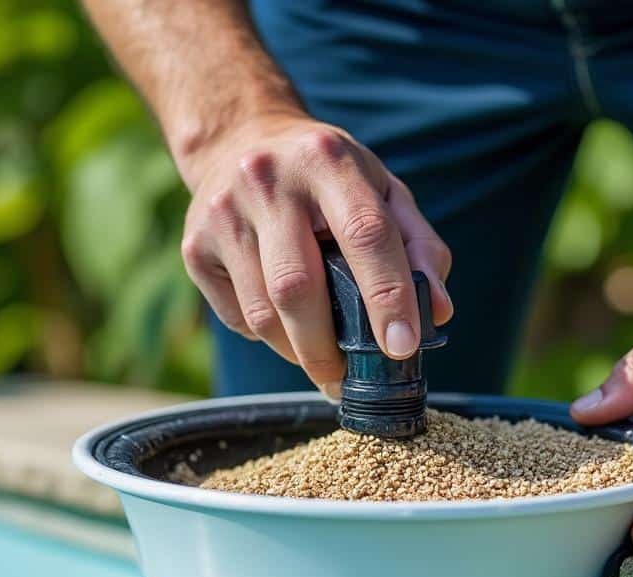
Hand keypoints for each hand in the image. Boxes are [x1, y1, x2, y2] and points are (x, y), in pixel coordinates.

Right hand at [179, 113, 452, 397]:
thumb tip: (438, 313)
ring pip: (263, 313)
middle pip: (299, 287)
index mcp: (328, 160)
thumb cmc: (327, 178)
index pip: (365, 235)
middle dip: (328, 349)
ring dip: (299, 351)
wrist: (239, 141)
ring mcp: (223, 213)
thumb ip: (419, 246)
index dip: (387, 296)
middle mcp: (267, 181)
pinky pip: (238, 318)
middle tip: (349, 380)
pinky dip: (270, 336)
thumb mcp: (382, 190)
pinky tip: (285, 321)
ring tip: (322, 356)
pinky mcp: (194, 245)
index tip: (402, 347)